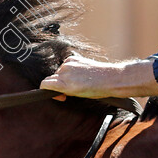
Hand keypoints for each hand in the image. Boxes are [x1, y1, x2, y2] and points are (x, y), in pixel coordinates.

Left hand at [40, 54, 157, 98]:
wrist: (111, 79)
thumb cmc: (102, 78)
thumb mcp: (86, 72)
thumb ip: (74, 75)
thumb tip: (65, 85)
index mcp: (71, 60)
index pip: (59, 71)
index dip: (60, 81)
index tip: (66, 89)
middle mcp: (65, 65)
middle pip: (55, 77)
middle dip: (59, 85)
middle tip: (70, 94)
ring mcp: (64, 73)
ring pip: (52, 82)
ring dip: (59, 89)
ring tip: (73, 94)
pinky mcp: (63, 83)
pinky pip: (47, 86)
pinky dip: (50, 92)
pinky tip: (62, 97)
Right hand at [40, 54, 116, 98]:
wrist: (109, 78)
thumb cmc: (96, 90)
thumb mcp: (77, 94)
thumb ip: (64, 90)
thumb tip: (57, 89)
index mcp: (65, 84)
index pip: (45, 84)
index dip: (46, 90)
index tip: (57, 95)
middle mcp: (64, 73)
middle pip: (52, 78)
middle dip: (57, 84)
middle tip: (69, 91)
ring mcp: (68, 64)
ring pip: (59, 71)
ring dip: (64, 76)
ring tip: (78, 81)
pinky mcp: (73, 58)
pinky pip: (66, 65)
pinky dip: (69, 69)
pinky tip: (79, 73)